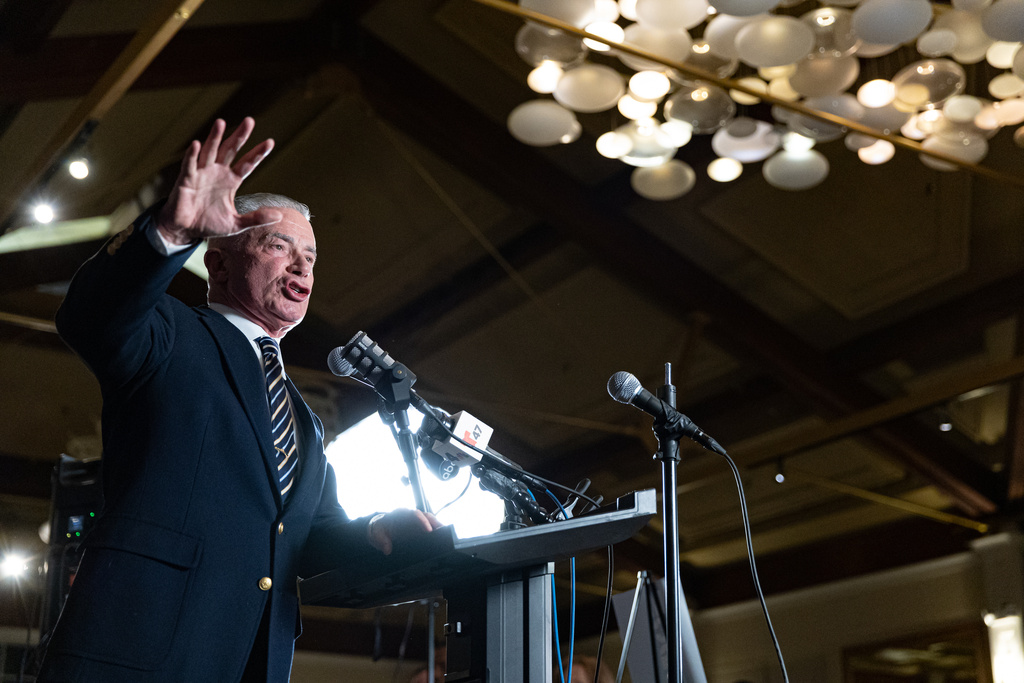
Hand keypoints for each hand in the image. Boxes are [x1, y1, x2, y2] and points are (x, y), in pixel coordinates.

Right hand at [157, 117, 278, 244]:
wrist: (185, 230)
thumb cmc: (209, 223)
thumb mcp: (236, 224)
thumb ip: (256, 218)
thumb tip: (280, 216)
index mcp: (231, 181)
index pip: (247, 164)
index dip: (257, 153)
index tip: (270, 142)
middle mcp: (217, 172)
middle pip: (230, 150)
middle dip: (239, 136)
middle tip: (250, 121)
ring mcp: (201, 173)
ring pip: (209, 151)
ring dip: (214, 137)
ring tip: (221, 122)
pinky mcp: (186, 179)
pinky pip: (189, 165)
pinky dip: (192, 155)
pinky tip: (196, 144)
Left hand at [368, 508, 442, 554]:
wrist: (379, 529)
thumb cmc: (379, 529)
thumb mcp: (376, 534)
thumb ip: (381, 540)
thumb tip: (387, 549)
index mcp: (401, 513)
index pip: (414, 514)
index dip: (422, 521)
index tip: (428, 530)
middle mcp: (410, 515)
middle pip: (425, 516)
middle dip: (434, 522)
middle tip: (443, 532)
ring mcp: (415, 521)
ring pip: (429, 521)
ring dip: (437, 526)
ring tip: (446, 535)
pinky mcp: (418, 528)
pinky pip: (428, 528)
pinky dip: (435, 532)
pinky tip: (441, 539)